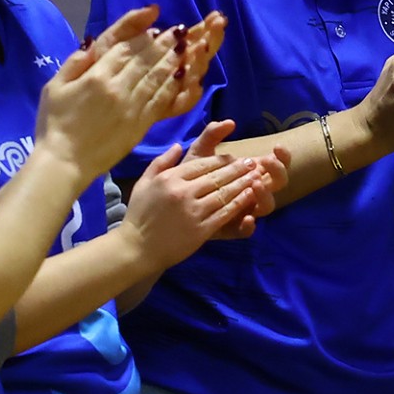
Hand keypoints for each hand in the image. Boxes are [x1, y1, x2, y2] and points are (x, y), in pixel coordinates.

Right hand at [36, 7, 223, 177]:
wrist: (65, 162)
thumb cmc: (54, 124)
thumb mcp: (54, 87)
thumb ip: (74, 63)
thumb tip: (92, 43)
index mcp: (96, 76)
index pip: (125, 48)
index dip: (142, 36)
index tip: (154, 28)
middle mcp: (118, 87)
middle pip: (145, 59)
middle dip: (163, 43)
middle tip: (178, 31)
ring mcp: (132, 106)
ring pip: (156, 76)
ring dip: (172, 60)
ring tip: (185, 47)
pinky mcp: (141, 124)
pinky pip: (160, 100)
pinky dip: (172, 85)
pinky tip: (181, 76)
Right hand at [122, 121, 272, 265]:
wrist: (136, 248)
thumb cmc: (139, 215)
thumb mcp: (144, 182)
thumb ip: (161, 162)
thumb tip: (177, 145)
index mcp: (170, 178)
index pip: (202, 164)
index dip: (221, 160)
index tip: (234, 157)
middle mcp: (182, 192)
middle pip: (217, 177)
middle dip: (238, 168)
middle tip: (253, 162)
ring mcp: (192, 211)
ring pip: (224, 193)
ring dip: (243, 183)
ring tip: (257, 176)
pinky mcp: (200, 230)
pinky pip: (224, 213)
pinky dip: (239, 203)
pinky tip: (250, 197)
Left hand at [175, 121, 290, 233]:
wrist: (168, 205)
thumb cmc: (188, 176)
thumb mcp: (199, 153)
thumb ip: (211, 136)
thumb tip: (230, 122)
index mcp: (249, 172)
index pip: (275, 163)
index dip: (282, 156)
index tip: (277, 146)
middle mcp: (252, 190)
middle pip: (278, 183)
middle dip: (277, 172)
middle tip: (265, 162)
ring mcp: (244, 210)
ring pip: (267, 206)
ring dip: (265, 195)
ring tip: (255, 185)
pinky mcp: (231, 228)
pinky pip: (247, 231)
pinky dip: (249, 226)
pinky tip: (246, 218)